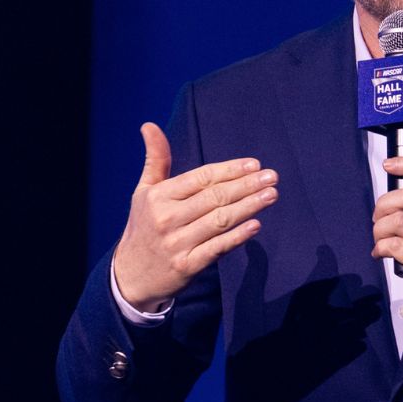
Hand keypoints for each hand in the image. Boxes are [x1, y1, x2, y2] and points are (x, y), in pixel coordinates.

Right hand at [113, 122, 277, 311]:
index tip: (254, 164)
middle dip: (246, 185)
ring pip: (220, 220)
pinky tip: (256, 225)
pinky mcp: (187, 266)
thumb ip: (155, 159)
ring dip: (249, 206)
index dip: (230, 170)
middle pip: (215, 197)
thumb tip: (149, 125)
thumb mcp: (143, 192)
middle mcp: (167, 218)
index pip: (201, 178)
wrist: (130, 276)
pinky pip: (217, 248)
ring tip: (271, 195)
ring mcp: (177, 243)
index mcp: (159, 196)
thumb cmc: (142, 228)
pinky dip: (238, 236)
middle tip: (272, 177)